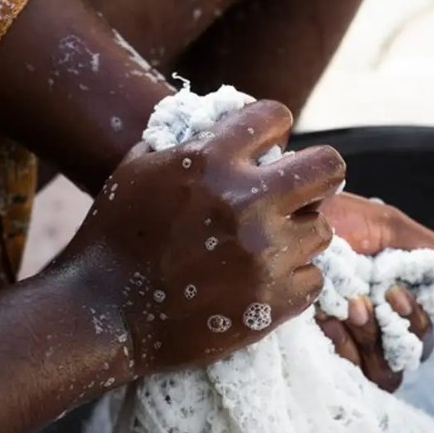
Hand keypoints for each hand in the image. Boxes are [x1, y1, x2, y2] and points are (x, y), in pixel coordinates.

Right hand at [60, 101, 344, 378]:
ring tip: (268, 246)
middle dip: (316, 176)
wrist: (103, 315)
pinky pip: (314, 278)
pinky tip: (263, 281)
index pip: (277, 117)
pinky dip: (293, 280)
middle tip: (299, 191)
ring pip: (322, 229)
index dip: (274, 130)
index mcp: (211, 161)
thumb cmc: (113, 238)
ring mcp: (264, 255)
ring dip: (299, 234)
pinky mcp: (273, 302)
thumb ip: (185, 141)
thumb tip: (221, 123)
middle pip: (329, 168)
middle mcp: (246, 203)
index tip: (268, 148)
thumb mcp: (137, 170)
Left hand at [318, 192, 433, 391]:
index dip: (417, 322)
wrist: (285, 216)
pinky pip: (349, 374)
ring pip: (384, 373)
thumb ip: (432, 261)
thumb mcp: (388, 227)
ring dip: (372, 338)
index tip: (396, 294)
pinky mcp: (316, 351)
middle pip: (408, 358)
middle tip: (374, 300)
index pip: (420, 336)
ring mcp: (344, 341)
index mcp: (391, 301)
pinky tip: (327, 319)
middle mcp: (371, 326)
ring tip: (350, 307)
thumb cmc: (334, 217)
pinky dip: (344, 347)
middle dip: (398, 329)